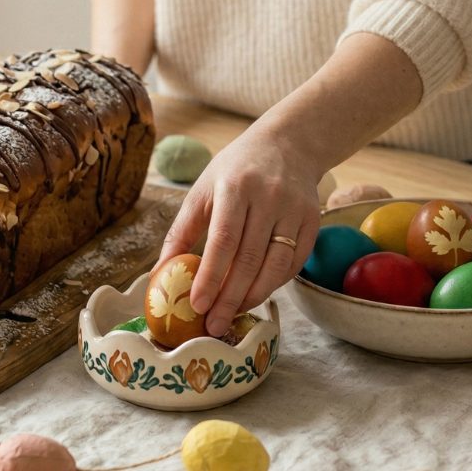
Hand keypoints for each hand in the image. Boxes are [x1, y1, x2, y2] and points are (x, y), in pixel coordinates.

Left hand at [158, 124, 321, 336]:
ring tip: (231, 315)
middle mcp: (268, 197)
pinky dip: (274, 284)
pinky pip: (294, 264)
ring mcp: (294, 209)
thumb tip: (159, 272)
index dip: (210, 276)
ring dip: (252, 297)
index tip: (197, 305)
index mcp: (235, 186)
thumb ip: (181, 230)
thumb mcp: (204, 188)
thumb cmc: (236, 170)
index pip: (223, 239)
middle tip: (212, 326)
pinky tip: (255, 294)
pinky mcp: (313, 221)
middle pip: (249, 259)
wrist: (288, 145)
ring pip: (274, 266)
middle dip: (229, 298)